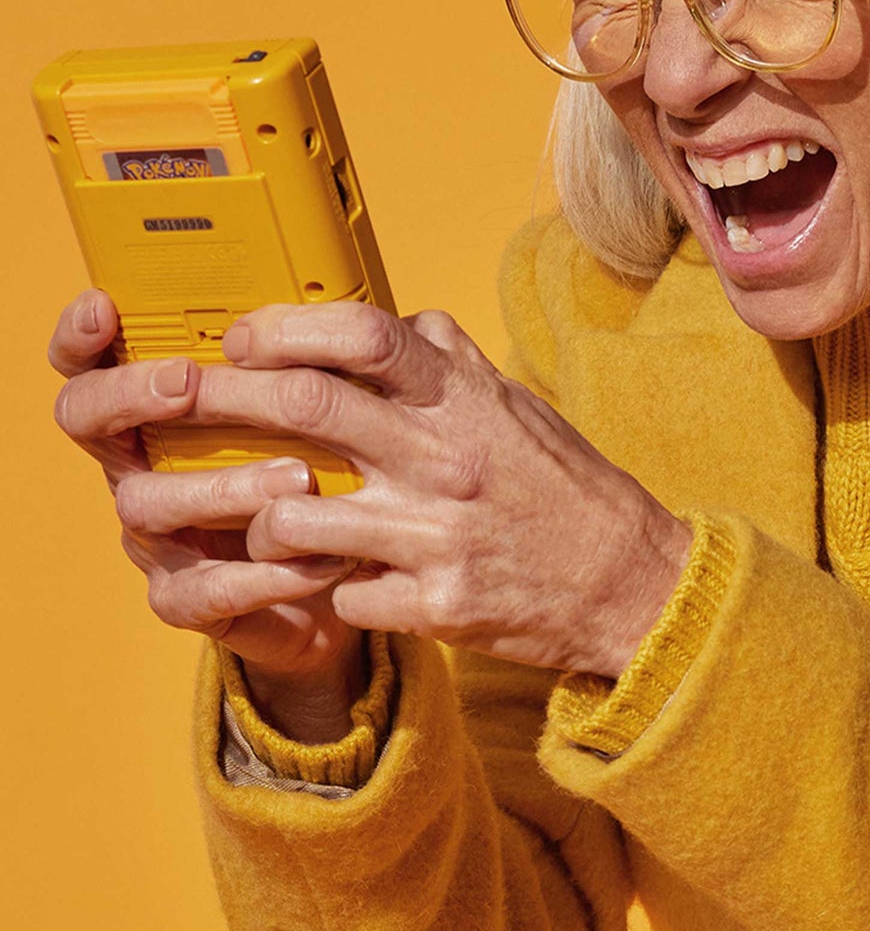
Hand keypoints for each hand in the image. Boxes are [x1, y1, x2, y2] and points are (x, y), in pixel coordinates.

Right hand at [49, 289, 365, 729]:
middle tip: (188, 382)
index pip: (95, 361)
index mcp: (164, 409)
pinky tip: (319, 557)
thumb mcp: (332, 405)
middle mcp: (142, 465)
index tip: (104, 306)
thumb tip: (367, 300)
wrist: (354, 573)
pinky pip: (206, 591)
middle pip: (87, 420)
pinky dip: (267, 574)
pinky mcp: (190, 600)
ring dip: (223, 486)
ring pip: (146, 504)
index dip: (82, 337)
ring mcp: (158, 536)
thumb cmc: (335, 468)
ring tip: (300, 477)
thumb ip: (324, 359)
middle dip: (129, 395)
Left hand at [192, 301, 690, 678]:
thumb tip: (401, 324)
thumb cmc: (567, 491)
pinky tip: (342, 585)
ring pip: (294, 517)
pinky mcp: (435, 605)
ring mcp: (436, 536)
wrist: (632, 585)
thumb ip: (454, 367)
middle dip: (222, 398)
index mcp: (465, 401)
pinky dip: (329, 589)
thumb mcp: (519, 409)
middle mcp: (445, 459)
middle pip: (306, 408)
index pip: (364, 336)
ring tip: (258, 521)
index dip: (286, 329)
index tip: (243, 340)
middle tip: (176, 400)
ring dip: (257, 518)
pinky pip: (341, 596)